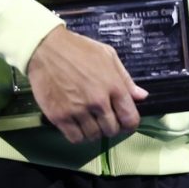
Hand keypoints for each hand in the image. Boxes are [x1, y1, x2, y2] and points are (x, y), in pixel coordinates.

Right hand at [26, 26, 148, 142]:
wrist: (46, 49)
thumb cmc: (79, 49)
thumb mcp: (108, 55)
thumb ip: (125, 78)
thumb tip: (141, 96)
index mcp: (113, 85)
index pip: (130, 118)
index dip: (130, 123)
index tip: (125, 122)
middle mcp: (97, 101)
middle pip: (112, 130)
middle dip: (111, 127)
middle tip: (105, 119)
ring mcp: (78, 110)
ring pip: (94, 136)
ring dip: (94, 131)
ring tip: (90, 121)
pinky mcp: (59, 117)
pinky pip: (75, 138)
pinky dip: (79, 135)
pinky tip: (78, 125)